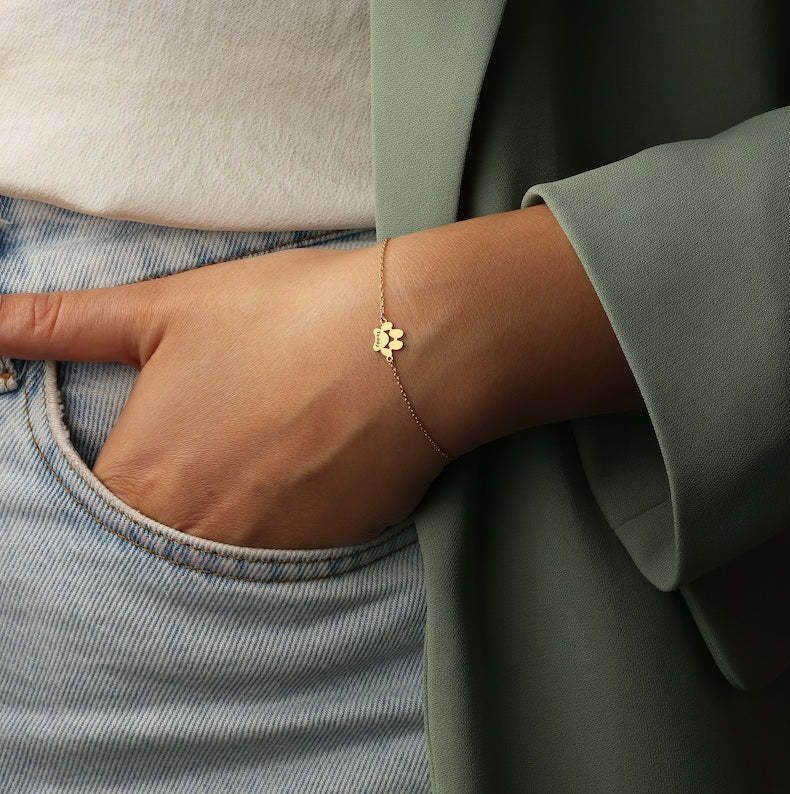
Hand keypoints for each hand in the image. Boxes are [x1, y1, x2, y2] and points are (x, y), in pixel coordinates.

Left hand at [0, 244, 449, 548]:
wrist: (409, 344)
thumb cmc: (285, 316)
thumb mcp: (164, 310)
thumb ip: (58, 324)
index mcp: (141, 477)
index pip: (97, 503)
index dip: (132, 462)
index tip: (168, 434)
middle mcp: (194, 535)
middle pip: (160, 532)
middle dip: (184, 486)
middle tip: (228, 433)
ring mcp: (264, 555)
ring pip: (224, 546)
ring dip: (236, 504)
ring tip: (273, 442)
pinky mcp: (325, 555)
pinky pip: (285, 552)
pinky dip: (288, 514)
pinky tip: (310, 461)